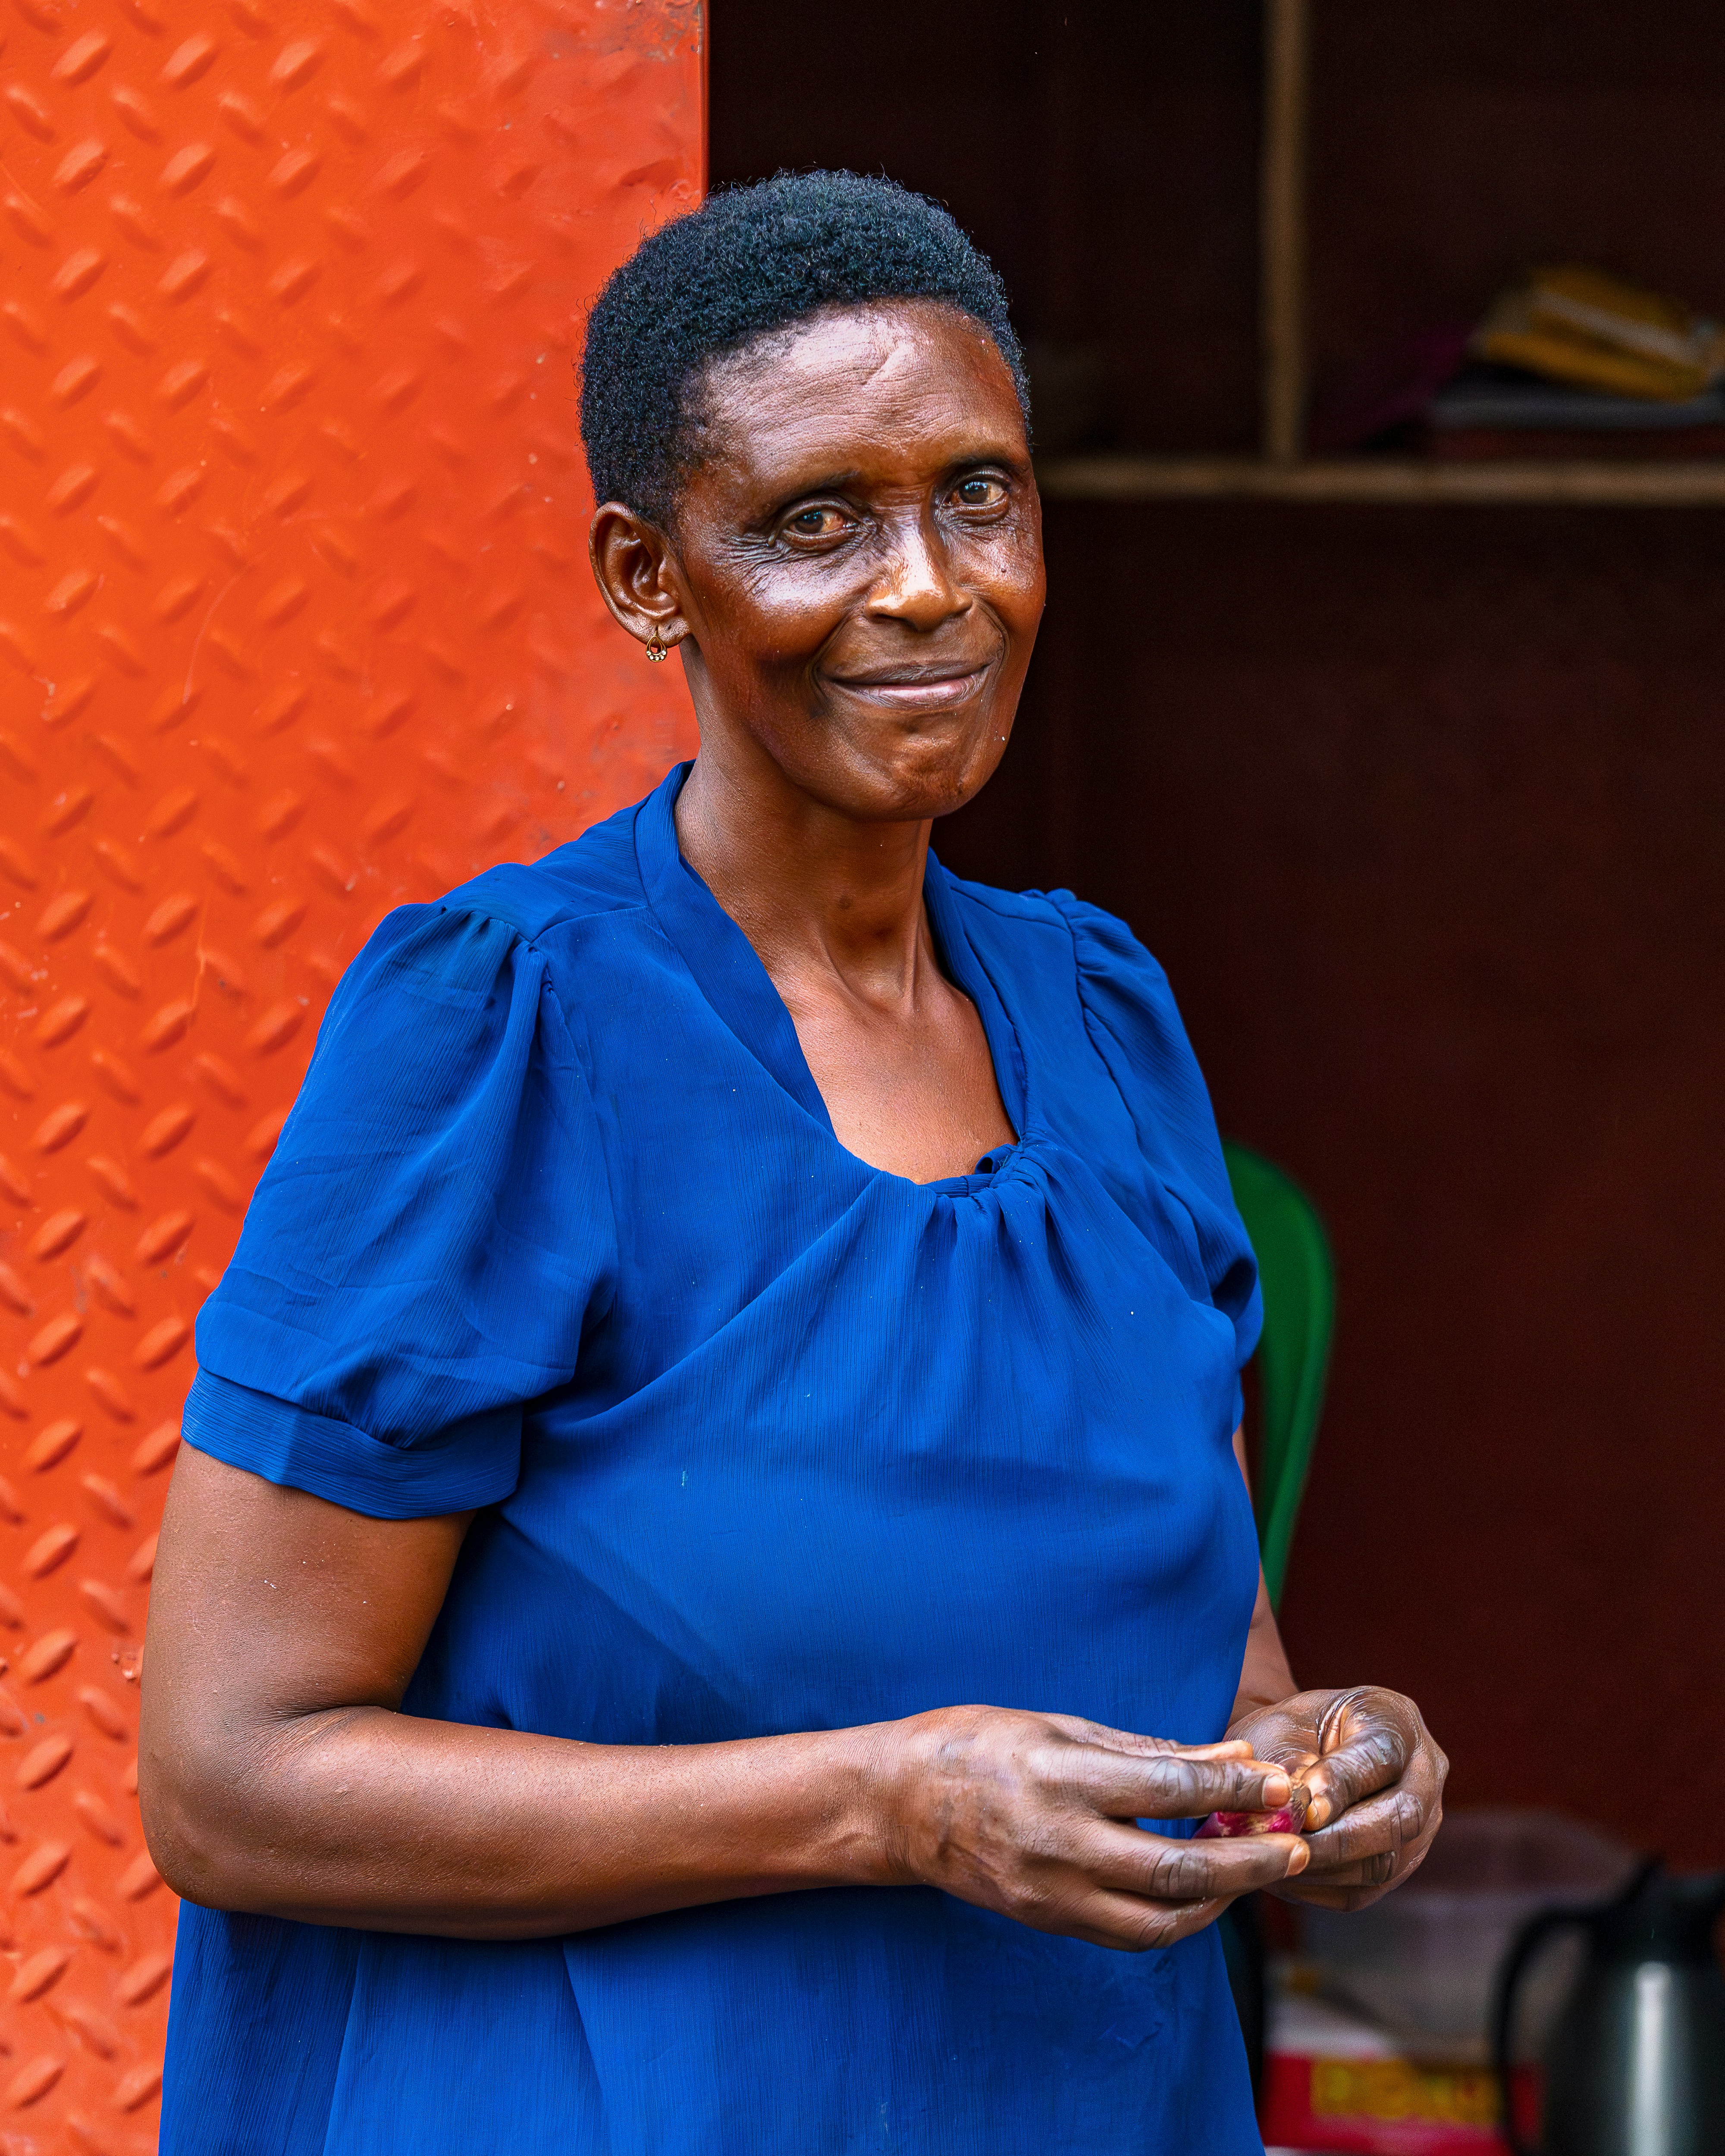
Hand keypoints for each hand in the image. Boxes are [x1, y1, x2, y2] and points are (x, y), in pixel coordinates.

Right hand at [876, 1705, 1312, 1951]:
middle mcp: (1061, 1843)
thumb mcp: (1059, 1724)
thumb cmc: (978, 1743)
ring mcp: (1053, 1892)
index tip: (1282, 1784)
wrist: (899, 1803)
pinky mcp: (1048, 1920)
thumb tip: (1229, 1751)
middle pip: (1179, 1867)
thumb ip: (1146, 1747)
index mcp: (1063, 1778)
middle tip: (1298, 1845)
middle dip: (1250, 1860)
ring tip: (1258, 1872)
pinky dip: (1178, 1917)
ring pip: (1162, 1918)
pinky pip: (1129, 1933)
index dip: (1236, 1787)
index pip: (1171, 1787)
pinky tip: (1204, 1891)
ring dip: (1223, 1899)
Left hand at [1228, 1687, 1446, 1910]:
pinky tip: (1288, 1875)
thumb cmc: (1289, 1732)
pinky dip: (1324, 1886)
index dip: (1342, 1786)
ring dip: (1328, 1868)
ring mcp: (1423, 1822)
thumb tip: (1298, 1813)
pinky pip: (1368, 1889)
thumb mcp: (1282, 1729)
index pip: (1380, 1756)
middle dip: (1340, 1840)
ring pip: (1386, 1862)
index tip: (1305, 1810)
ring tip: (1280, 1863)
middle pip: (1401, 1817)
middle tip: (1289, 1847)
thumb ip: (1292, 1765)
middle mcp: (1423, 1771)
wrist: (1298, 1751)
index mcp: (1394, 1718)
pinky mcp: (1402, 1863)